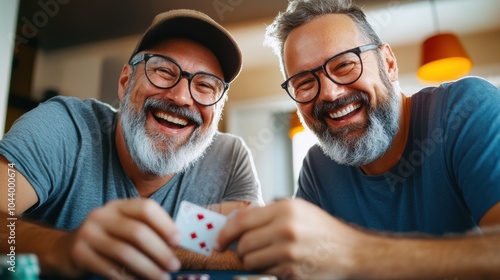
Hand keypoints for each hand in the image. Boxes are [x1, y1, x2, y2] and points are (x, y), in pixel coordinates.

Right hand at [62, 199, 180, 278]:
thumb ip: (147, 232)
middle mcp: (102, 215)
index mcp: (119, 206)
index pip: (146, 208)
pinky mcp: (79, 253)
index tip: (177, 240)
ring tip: (162, 277)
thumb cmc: (107, 240)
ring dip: (148, 268)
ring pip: (125, 252)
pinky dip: (129, 278)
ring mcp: (88, 233)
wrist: (66, 250)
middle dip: (160, 251)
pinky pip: (110, 268)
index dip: (165, 224)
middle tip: (174, 265)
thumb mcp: (123, 228)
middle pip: (138, 232)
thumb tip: (175, 246)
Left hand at [216, 198, 367, 278]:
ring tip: (266, 256)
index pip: (241, 221)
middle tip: (245, 251)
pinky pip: (266, 274)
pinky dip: (267, 271)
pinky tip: (280, 264)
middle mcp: (286, 229)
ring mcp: (289, 253)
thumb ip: (267, 213)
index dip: (225, 233)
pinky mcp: (292, 272)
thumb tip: (235, 221)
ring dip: (251, 262)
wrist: (351, 251)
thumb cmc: (322, 229)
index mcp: (285, 209)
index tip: (218, 241)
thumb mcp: (297, 209)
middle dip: (239, 250)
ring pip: (250, 262)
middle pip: (243, 245)